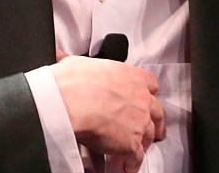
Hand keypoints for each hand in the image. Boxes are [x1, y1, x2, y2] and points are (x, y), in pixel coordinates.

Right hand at [51, 53, 165, 172]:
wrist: (72, 100)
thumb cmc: (74, 80)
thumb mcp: (78, 63)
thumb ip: (79, 64)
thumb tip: (60, 56)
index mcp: (131, 76)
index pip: (151, 83)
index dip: (147, 92)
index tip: (144, 96)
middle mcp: (141, 98)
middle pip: (157, 112)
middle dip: (155, 121)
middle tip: (152, 128)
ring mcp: (139, 122)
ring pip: (150, 135)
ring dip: (144, 143)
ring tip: (137, 150)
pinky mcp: (132, 143)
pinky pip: (137, 158)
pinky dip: (132, 164)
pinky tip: (126, 168)